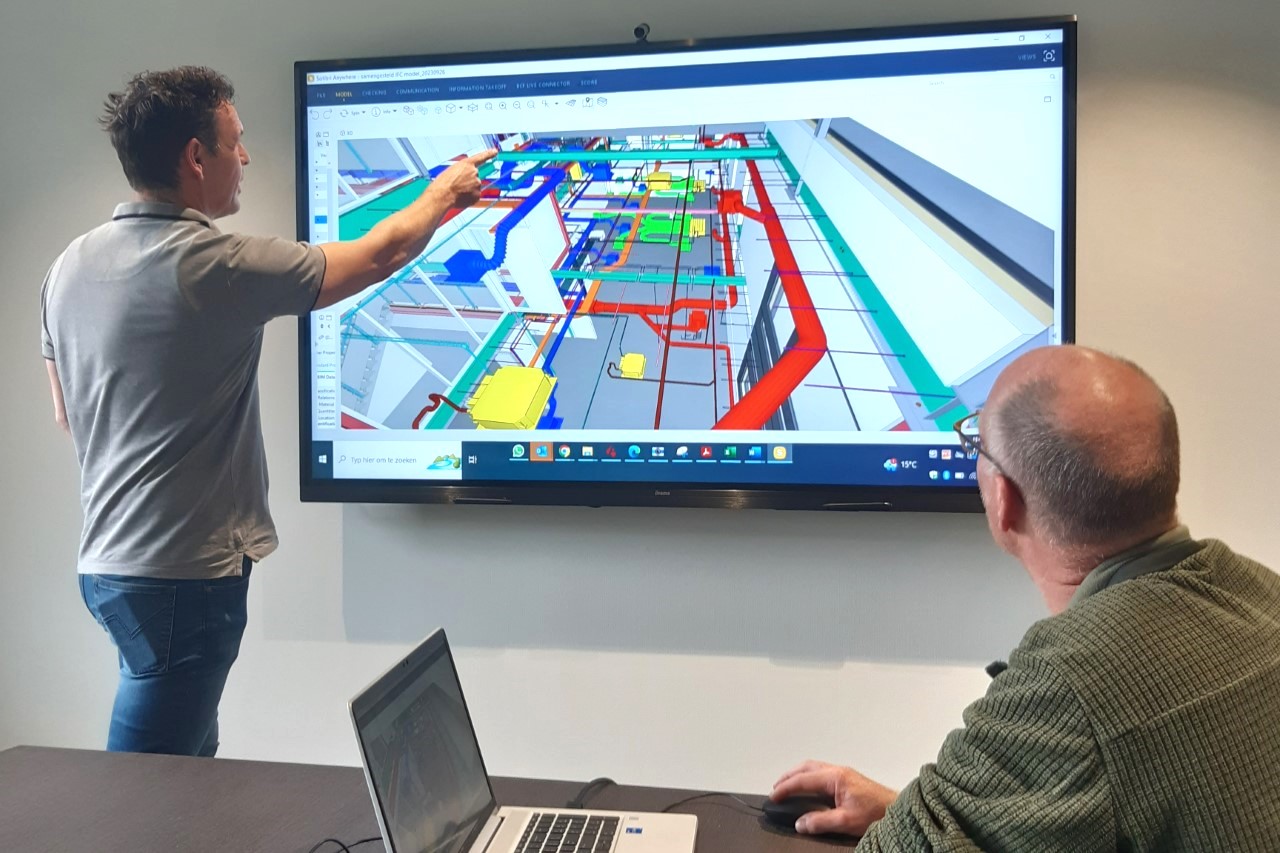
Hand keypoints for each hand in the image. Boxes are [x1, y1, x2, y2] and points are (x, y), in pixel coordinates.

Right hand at [429, 148, 497, 207]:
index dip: (488, 154)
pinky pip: (473, 196)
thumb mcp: (452, 171)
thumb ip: (462, 172)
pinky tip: (459, 198)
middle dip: (467, 181)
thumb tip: (467, 182)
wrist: (443, 195)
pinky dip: (468, 198)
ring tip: (456, 192)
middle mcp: (475, 172)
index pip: (480, 157)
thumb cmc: (443, 183)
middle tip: (456, 186)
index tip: (495, 151)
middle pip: (474, 177)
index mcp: (467, 164)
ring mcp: (477, 184)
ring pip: (474, 187)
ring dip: (467, 190)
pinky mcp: (477, 195)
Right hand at [771, 759, 897, 836]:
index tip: (774, 796)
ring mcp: (844, 773)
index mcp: (836, 777)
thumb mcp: (846, 821)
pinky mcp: (848, 778)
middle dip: (788, 777)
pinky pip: (821, 772)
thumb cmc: (878, 812)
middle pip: (805, 767)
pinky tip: (808, 787)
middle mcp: (839, 771)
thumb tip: (800, 823)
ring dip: (798, 775)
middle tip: (776, 788)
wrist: (897, 809)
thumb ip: (820, 821)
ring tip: (787, 786)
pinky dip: (808, 777)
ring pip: (813, 767)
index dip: (785, 788)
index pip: (803, 780)